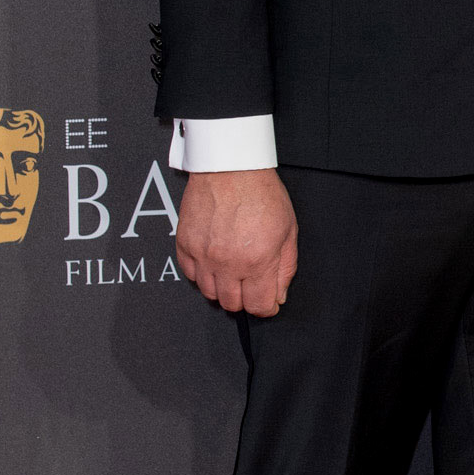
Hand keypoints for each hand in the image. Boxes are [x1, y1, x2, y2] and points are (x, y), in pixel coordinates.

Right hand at [175, 168, 298, 316]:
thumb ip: (285, 268)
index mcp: (256, 261)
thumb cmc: (261, 193)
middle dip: (245, 299)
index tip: (268, 302)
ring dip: (223, 288)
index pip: (258, 306)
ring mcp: (203, 255)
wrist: (231, 167)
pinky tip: (214, 262)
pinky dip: (202, 274)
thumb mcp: (288, 231)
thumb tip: (279, 294)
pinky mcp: (185, 244)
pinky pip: (189, 274)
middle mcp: (227, 262)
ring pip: (209, 293)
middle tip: (252, 285)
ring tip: (233, 273)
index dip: (266, 307)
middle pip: (232, 304)